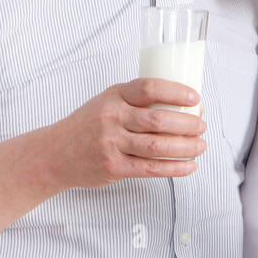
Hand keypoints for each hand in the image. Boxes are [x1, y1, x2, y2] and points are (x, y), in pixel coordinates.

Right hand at [46, 78, 206, 188]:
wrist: (55, 153)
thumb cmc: (87, 126)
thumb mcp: (106, 102)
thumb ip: (135, 101)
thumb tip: (180, 105)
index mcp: (114, 96)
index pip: (149, 88)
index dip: (176, 92)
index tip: (195, 98)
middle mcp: (112, 117)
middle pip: (158, 120)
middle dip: (187, 124)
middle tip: (202, 126)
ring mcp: (111, 143)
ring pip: (157, 146)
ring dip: (186, 147)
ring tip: (200, 146)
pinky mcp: (113, 167)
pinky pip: (151, 168)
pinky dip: (174, 168)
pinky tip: (189, 166)